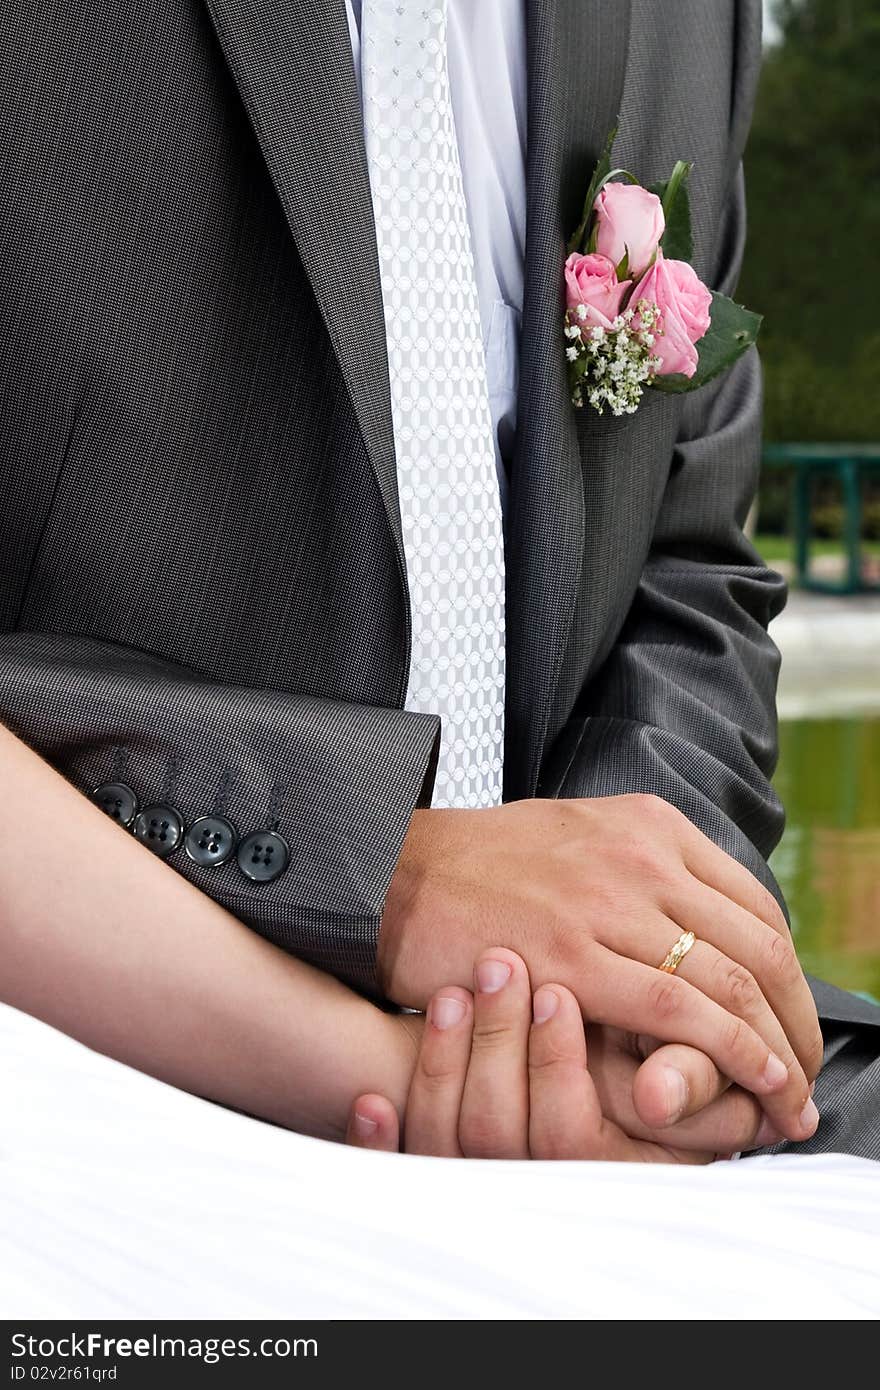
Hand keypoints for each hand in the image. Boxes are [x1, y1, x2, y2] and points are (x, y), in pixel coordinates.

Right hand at [379, 796, 821, 1142]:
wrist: (387, 873)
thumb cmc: (477, 870)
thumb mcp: (577, 841)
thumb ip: (641, 875)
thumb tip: (694, 927)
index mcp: (647, 825)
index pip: (756, 904)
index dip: (788, 976)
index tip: (792, 1021)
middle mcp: (639, 855)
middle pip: (759, 944)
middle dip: (796, 1021)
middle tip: (805, 1072)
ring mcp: (607, 901)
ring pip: (730, 980)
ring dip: (776, 1048)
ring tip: (789, 1095)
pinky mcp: (571, 956)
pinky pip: (677, 1010)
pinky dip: (731, 1052)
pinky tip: (752, 1081)